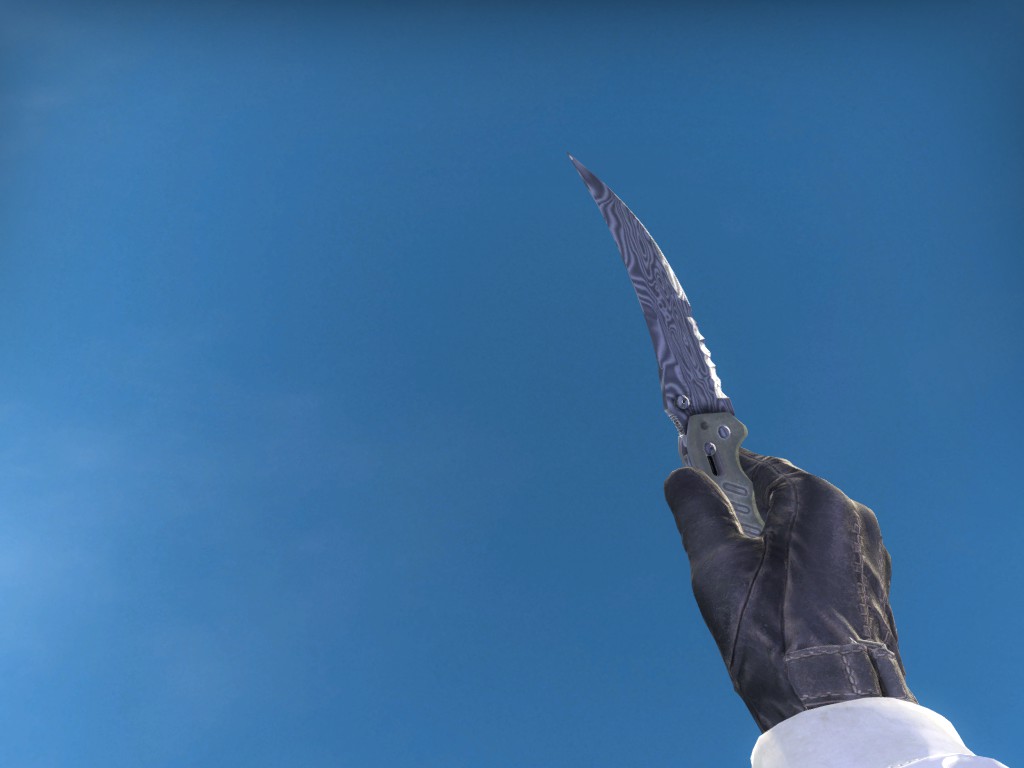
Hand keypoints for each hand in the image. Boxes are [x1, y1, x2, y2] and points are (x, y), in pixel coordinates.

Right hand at [664, 449, 915, 731]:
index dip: (721, 467)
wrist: (833, 704)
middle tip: (713, 536)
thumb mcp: (717, 563)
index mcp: (818, 501)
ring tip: (743, 576)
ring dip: (772, 540)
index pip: (759, 465)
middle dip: (746, 510)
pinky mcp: (875, 586)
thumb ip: (696, 510)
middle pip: (784, 497)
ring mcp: (869, 554)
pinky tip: (775, 596)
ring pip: (805, 530)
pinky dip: (796, 563)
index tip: (696, 470)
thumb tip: (682, 478)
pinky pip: (826, 556)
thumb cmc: (773, 634)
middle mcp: (852, 518)